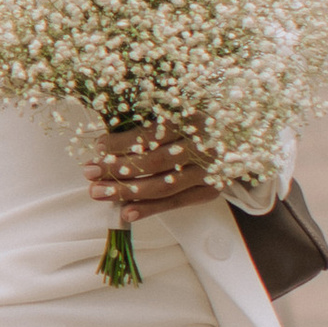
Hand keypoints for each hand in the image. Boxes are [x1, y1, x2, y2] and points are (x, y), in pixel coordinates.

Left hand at [88, 122, 219, 215]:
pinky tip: (126, 212)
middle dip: (118, 168)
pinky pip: (176, 202)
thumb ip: (149, 124)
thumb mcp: (179, 114)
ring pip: (163, 185)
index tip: (97, 148)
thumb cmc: (197, 126)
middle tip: (89, 172)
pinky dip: (150, 209)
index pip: (152, 134)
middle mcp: (202, 146)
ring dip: (127, 191)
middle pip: (154, 161)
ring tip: (98, 193)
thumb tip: (105, 143)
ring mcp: (207, 171)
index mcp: (192, 119)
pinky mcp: (210, 191)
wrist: (238, 141)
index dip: (123, 142)